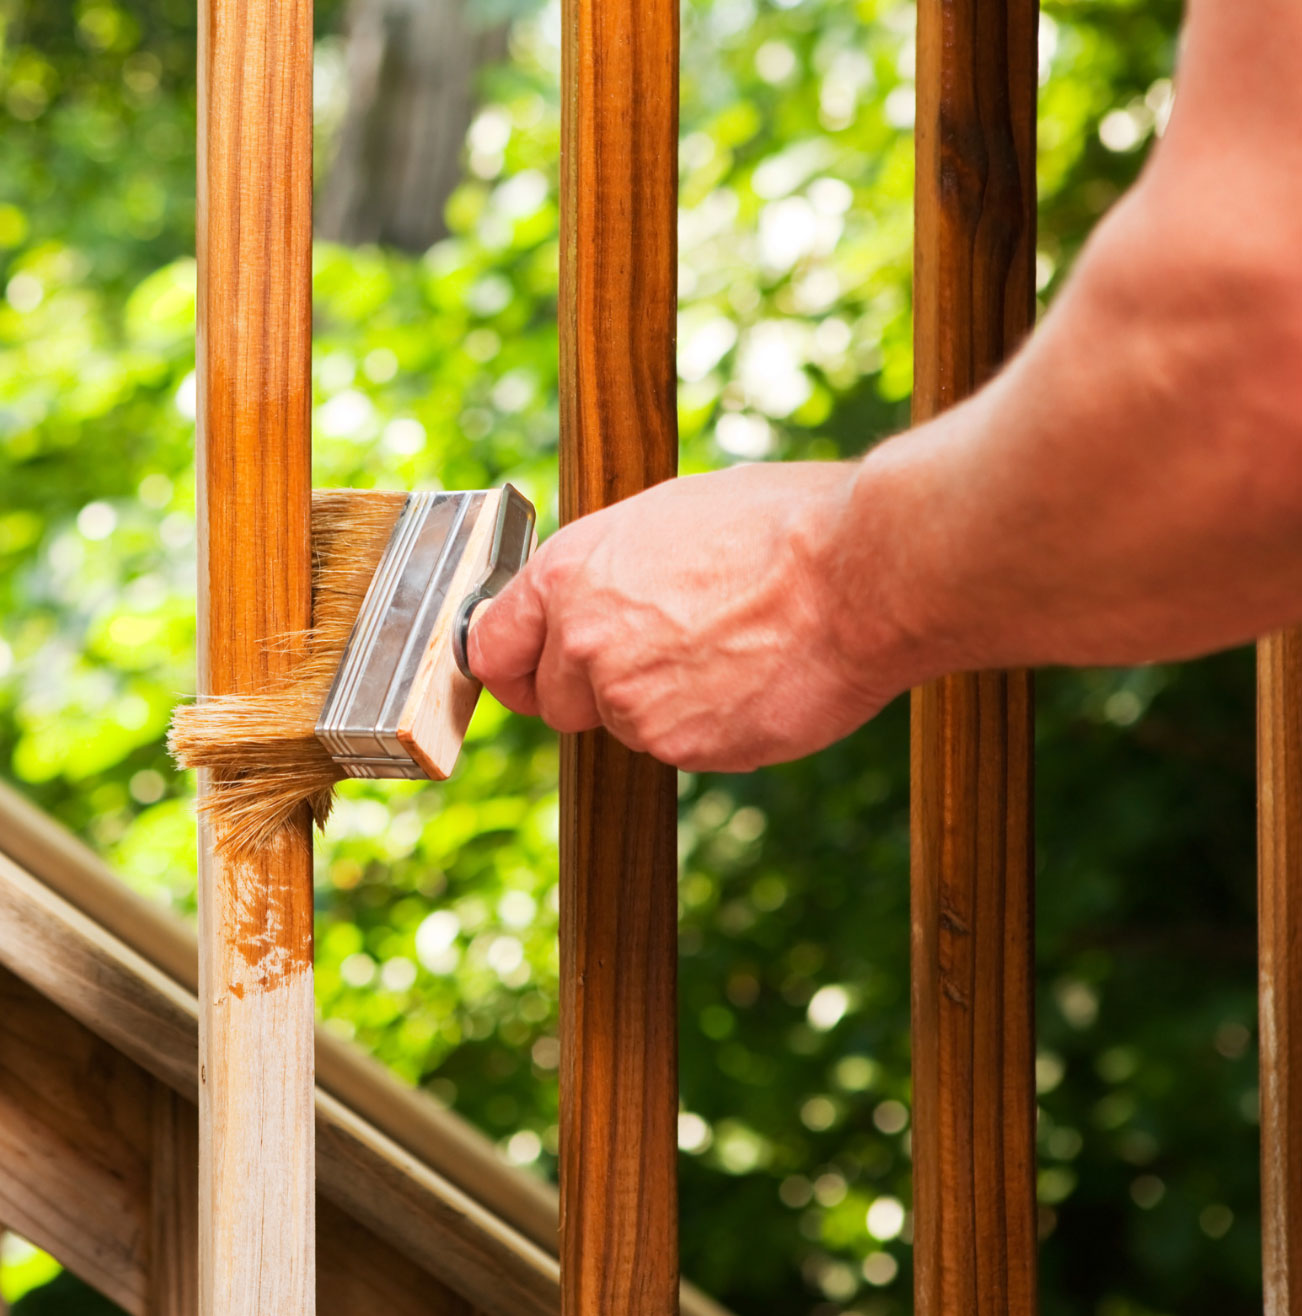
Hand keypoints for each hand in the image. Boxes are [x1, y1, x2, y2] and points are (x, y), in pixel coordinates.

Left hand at [466, 462, 906, 771]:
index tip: (529, 675)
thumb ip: (609, 569)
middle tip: (663, 660)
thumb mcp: (668, 518)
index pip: (492, 647)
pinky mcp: (682, 748)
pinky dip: (709, 728)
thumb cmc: (779, 527)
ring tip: (729, 654)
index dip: (514, 666)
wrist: (859, 575)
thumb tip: (594, 593)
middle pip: (556, 702)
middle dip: (595, 691)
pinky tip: (753, 682)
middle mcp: (585, 642)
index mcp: (570, 573)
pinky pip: (680, 748)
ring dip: (663, 707)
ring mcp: (631, 703)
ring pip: (625, 727)